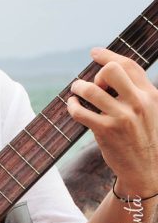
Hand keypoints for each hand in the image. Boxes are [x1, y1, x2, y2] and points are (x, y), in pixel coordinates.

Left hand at [67, 49, 157, 195]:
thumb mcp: (150, 110)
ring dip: (79, 88)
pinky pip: (80, 111)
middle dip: (97, 73)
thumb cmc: (144, 137)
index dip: (108, 55)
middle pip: (111, 70)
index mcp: (150, 94)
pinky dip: (72, 106)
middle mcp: (138, 103)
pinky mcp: (105, 131)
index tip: (94, 52)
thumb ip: (137, 91)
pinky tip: (73, 106)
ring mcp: (121, 117)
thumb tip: (111, 69)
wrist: (146, 170)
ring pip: (91, 90)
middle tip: (94, 85)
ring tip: (76, 91)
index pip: (128, 65)